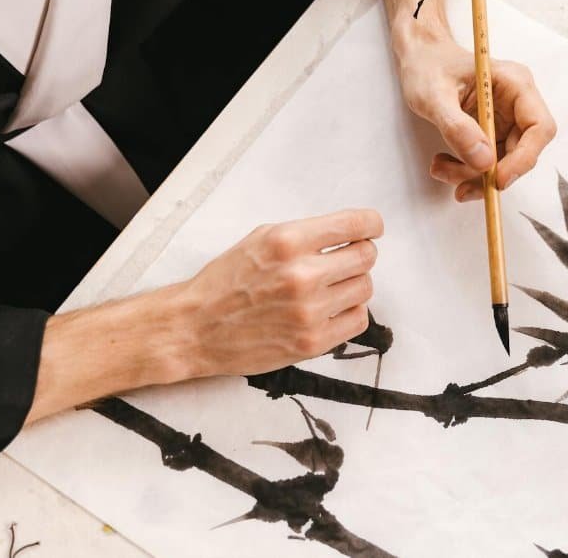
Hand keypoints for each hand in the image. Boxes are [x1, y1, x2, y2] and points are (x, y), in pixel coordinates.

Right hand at [178, 208, 383, 376]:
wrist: (195, 327)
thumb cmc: (227, 281)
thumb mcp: (261, 238)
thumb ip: (306, 235)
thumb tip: (351, 232)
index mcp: (288, 241)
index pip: (356, 225)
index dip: (371, 225)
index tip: (371, 229)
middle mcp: (302, 274)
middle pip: (366, 256)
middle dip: (361, 254)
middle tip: (346, 259)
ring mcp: (309, 311)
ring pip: (365, 288)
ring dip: (354, 284)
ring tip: (331, 287)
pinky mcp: (312, 342)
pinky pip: (358, 320)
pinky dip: (350, 311)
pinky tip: (331, 308)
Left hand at [394, 27, 556, 201]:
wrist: (419, 57)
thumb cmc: (428, 65)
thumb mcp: (434, 95)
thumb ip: (457, 128)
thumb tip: (483, 161)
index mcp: (515, 84)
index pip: (539, 128)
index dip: (524, 158)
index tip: (498, 179)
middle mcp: (517, 103)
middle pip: (523, 151)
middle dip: (493, 174)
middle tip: (462, 187)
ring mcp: (505, 119)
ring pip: (503, 162)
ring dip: (474, 176)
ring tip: (441, 169)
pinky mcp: (492, 132)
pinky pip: (488, 161)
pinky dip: (467, 170)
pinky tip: (444, 165)